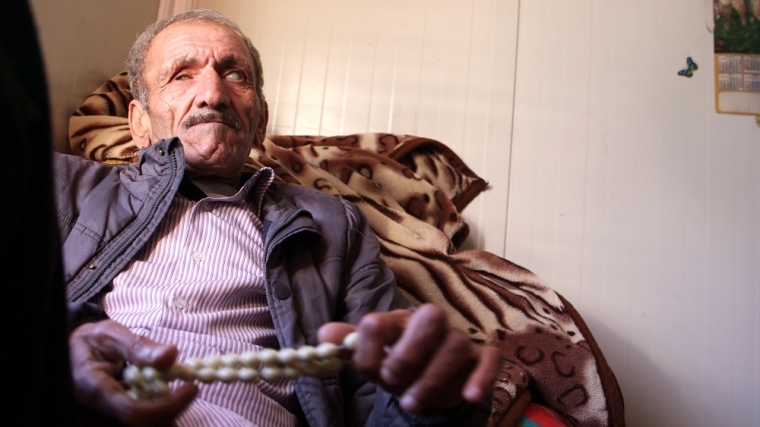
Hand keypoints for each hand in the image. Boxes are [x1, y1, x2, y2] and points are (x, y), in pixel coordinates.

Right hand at [69, 320, 197, 425]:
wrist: (69, 354)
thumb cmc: (90, 342)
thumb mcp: (110, 335)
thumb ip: (138, 346)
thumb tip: (171, 354)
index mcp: (93, 390)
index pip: (134, 412)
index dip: (167, 406)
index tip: (192, 388)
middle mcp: (96, 413)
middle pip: (142, 425)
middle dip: (170, 410)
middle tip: (186, 389)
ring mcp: (103, 419)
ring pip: (143, 425)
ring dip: (165, 411)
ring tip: (175, 391)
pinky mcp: (110, 420)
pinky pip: (138, 421)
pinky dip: (156, 411)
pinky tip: (162, 395)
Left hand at [318, 304, 501, 412]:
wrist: (434, 378)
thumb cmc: (400, 363)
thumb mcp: (375, 357)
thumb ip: (352, 345)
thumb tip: (323, 334)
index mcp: (401, 320)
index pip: (386, 319)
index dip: (374, 341)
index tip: (370, 368)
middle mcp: (433, 325)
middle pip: (430, 317)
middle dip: (409, 351)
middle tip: (392, 380)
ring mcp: (459, 341)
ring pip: (455, 347)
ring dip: (432, 379)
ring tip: (411, 404)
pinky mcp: (482, 359)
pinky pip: (489, 361)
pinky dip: (481, 378)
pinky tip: (469, 396)